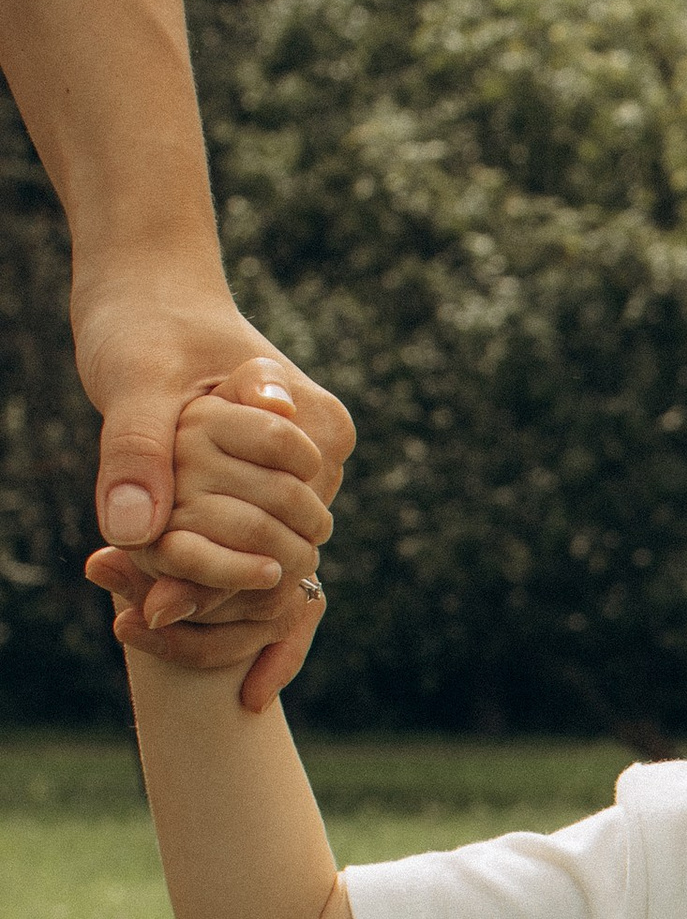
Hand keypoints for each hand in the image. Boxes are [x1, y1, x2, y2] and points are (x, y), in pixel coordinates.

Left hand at [72, 274, 351, 699]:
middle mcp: (323, 458)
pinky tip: (151, 599)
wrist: (147, 299)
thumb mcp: (132, 381)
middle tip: (135, 619)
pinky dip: (204, 582)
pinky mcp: (270, 491)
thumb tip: (134, 533)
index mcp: (316, 424)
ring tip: (133, 609)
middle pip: (281, 558)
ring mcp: (302, 477)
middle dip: (213, 596)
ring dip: (207, 594)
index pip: (286, 524)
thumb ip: (136, 451)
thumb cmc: (145, 323)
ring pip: (267, 566)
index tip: (158, 607)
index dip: (221, 574)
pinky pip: (249, 556)